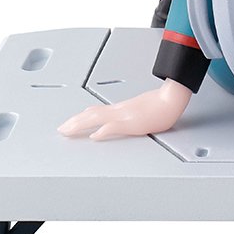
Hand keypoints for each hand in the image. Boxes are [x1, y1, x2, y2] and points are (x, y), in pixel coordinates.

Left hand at [58, 79, 191, 140]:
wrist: (173, 97)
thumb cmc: (162, 104)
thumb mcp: (141, 108)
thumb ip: (127, 114)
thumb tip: (116, 120)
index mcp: (122, 108)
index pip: (96, 111)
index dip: (80, 117)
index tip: (69, 122)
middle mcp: (120, 110)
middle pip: (91, 115)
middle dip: (73, 122)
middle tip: (61, 129)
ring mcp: (125, 115)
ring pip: (97, 118)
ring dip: (80, 124)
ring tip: (67, 130)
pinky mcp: (133, 122)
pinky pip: (115, 126)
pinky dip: (103, 131)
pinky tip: (95, 136)